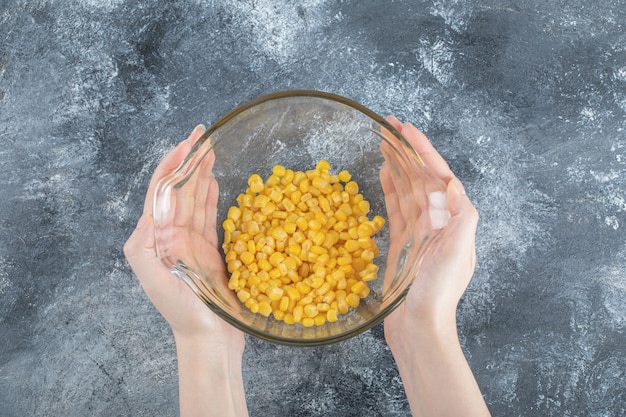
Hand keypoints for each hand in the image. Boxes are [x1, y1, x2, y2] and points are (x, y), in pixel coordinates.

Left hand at [123, 125, 243, 351]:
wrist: (208, 339)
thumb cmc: (183, 314)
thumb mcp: (156, 281)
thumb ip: (144, 247)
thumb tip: (146, 213)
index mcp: (156, 238)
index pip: (162, 192)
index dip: (172, 164)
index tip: (187, 143)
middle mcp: (171, 236)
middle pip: (179, 190)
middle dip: (188, 161)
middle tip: (202, 135)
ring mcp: (191, 243)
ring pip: (195, 199)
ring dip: (201, 174)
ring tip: (209, 150)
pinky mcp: (209, 251)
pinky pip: (209, 217)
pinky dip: (210, 197)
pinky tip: (213, 181)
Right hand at [381, 116, 478, 347]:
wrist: (420, 328)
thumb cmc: (439, 294)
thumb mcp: (456, 255)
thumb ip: (460, 218)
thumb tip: (453, 184)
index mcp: (455, 219)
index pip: (439, 175)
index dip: (423, 149)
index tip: (406, 128)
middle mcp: (440, 221)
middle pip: (421, 177)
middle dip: (407, 150)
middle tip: (388, 124)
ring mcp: (421, 231)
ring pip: (408, 189)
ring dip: (397, 165)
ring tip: (383, 142)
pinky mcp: (405, 243)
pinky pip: (398, 208)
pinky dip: (391, 189)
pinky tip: (384, 174)